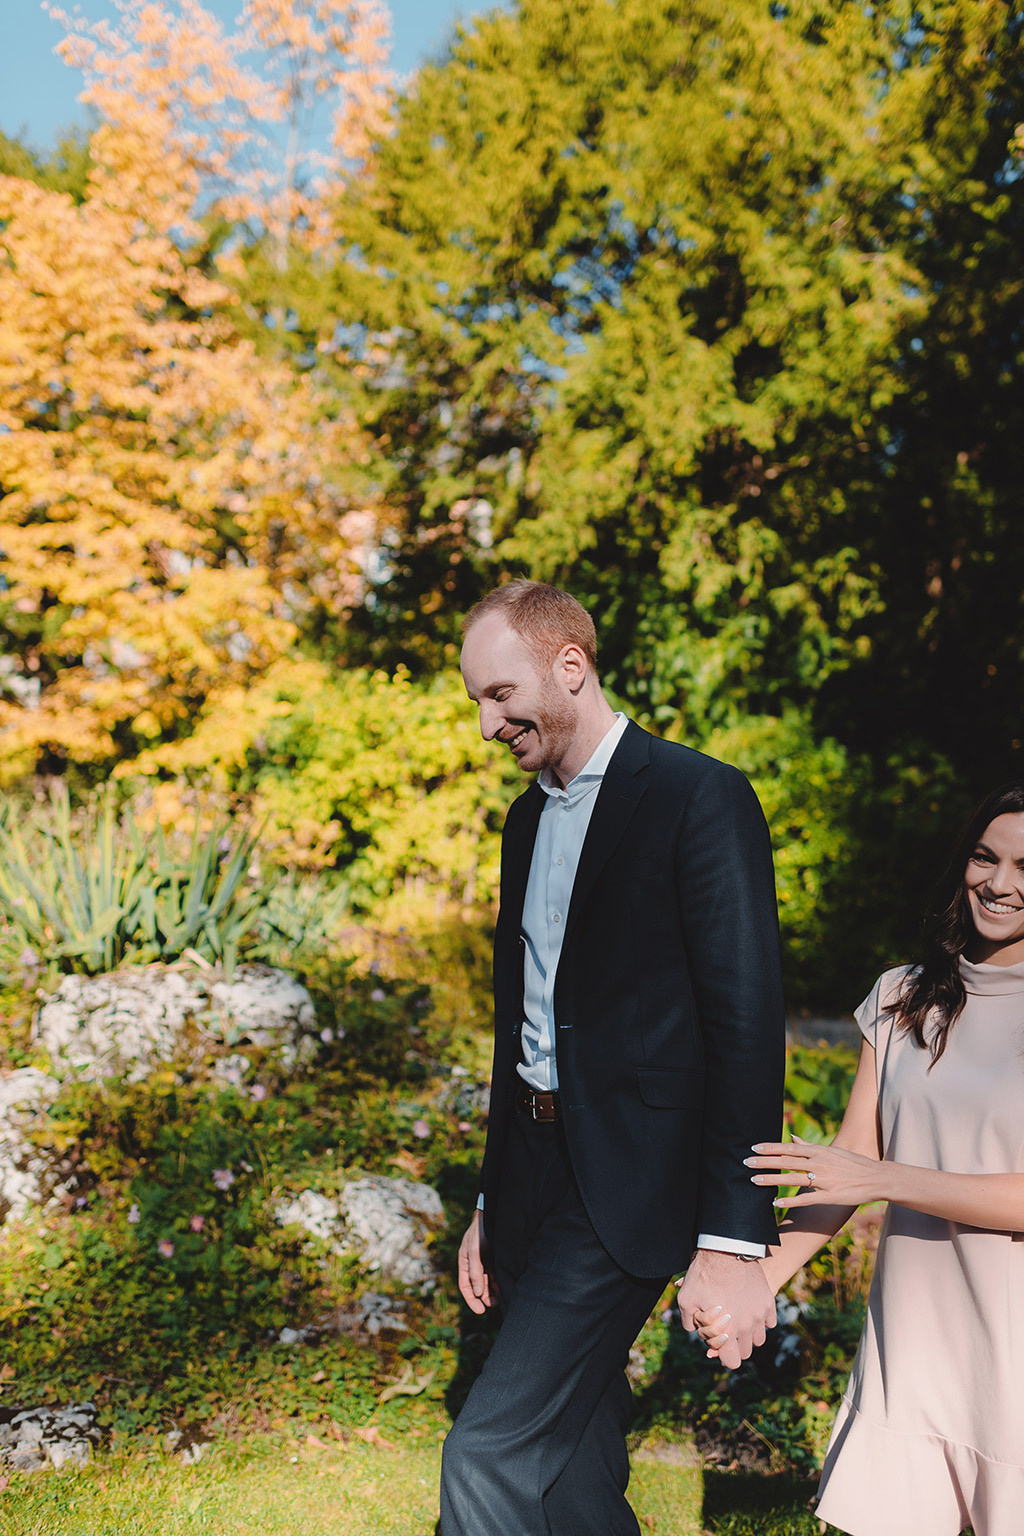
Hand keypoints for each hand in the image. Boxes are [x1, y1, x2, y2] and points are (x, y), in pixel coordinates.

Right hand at [457, 1211, 496, 1313]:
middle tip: (495, 1304)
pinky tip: (504, 1285)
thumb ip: (475, 1271)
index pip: (465, 1286)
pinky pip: (496, 1275)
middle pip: (477, 1287)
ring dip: (493, 1291)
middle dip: (485, 1297)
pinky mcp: (495, 1259)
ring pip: (488, 1282)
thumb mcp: (475, 1250)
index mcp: (465, 1262)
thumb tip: (478, 1293)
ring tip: (501, 1297)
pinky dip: (499, 1282)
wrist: (493, 1214)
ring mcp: (485, 1261)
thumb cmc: (480, 1231)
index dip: (471, 1300)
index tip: (480, 1311)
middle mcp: (474, 1264)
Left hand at [676, 1250, 775, 1369]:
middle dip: (735, 1345)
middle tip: (726, 1330)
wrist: (725, 1250)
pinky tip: (749, 1309)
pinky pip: (769, 1322)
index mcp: (728, 1331)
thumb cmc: (703, 1275)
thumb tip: (699, 1334)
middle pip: (746, 1351)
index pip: (733, 1361)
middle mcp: (747, 1327)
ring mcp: (760, 1314)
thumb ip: (690, 1324)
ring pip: (758, 1338)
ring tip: (738, 1319)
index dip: (725, 1356)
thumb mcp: (686, 1300)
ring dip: (749, 1334)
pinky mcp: (768, 1302)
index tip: (719, 1345)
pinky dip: (761, 1320)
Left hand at [745, 1134, 887, 1208]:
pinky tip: (775, 1202)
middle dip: (764, 1161)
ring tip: (753, 1180)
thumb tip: (791, 1138)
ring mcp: (824, 1180)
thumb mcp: (832, 1151)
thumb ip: (810, 1146)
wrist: (877, 1177)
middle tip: (746, 1162)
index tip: (754, 1147)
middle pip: (786, 1161)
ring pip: (792, 1179)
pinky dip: (789, 1200)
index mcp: (819, 1151)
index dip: (770, 1147)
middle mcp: (819, 1163)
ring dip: (771, 1179)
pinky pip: (806, 1198)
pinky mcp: (830, 1196)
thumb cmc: (853, 1163)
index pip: (789, 1148)